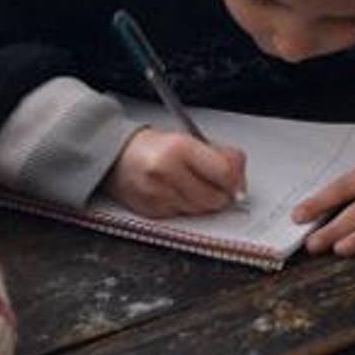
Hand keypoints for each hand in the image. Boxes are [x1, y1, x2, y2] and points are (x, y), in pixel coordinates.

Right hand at [103, 126, 247, 217]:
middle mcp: (167, 172)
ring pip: (200, 210)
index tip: (237, 182)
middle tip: (220, 186)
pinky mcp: (151, 211)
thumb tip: (239, 179)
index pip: (224, 172)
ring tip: (194, 186)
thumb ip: (216, 156)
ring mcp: (157, 194)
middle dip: (222, 194)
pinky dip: (185, 207)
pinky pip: (182, 216)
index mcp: (179, 148)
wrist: (115, 155)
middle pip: (215, 198)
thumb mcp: (187, 139)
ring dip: (204, 202)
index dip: (236, 180)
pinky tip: (177, 193)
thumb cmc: (153, 146)